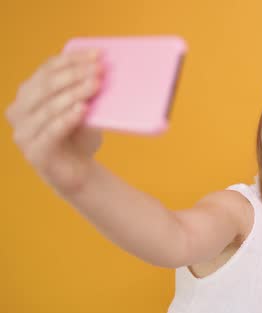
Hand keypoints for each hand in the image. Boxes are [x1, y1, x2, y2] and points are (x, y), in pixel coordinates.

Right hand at [5, 50, 102, 193]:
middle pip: (46, 85)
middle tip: (99, 70)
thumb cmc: (80, 136)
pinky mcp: (35, 152)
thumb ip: (87, 91)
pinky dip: (67, 118)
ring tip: (95, 85)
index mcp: (28, 93)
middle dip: (74, 74)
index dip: (72, 59)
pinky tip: (82, 109)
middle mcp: (19, 110)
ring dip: (74, 93)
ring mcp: (23, 132)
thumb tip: (106, 67)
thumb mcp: (85, 109)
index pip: (47, 69)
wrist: (78, 173)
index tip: (98, 54)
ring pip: (48, 107)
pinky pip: (51, 131)